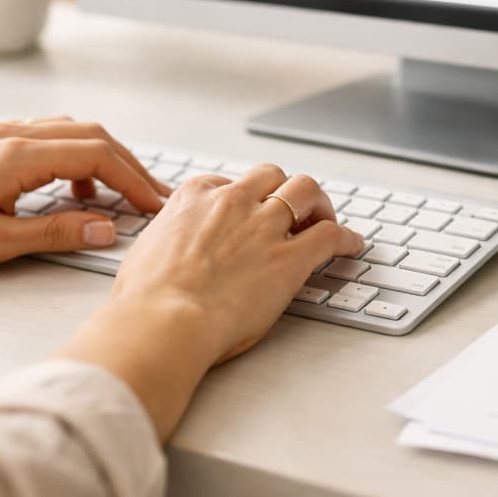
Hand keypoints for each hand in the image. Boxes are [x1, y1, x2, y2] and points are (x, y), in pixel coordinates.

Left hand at [0, 117, 171, 276]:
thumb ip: (56, 232)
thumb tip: (106, 228)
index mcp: (17, 156)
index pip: (97, 156)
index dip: (133, 180)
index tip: (154, 204)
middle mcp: (10, 135)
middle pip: (91, 135)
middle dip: (127, 165)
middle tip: (150, 196)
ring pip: (69, 130)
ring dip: (101, 157)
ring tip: (114, 195)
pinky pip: (44, 135)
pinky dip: (71, 155)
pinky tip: (67, 187)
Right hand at [110, 164, 363, 364]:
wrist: (162, 320)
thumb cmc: (146, 298)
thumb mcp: (147, 251)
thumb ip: (169, 240)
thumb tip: (169, 249)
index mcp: (196, 196)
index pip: (231, 183)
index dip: (246, 198)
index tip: (252, 212)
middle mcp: (234, 201)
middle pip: (273, 176)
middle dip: (286, 190)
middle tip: (295, 210)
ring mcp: (265, 225)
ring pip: (307, 191)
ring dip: (319, 204)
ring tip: (325, 220)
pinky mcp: (291, 257)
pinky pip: (331, 235)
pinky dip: (346, 238)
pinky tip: (351, 246)